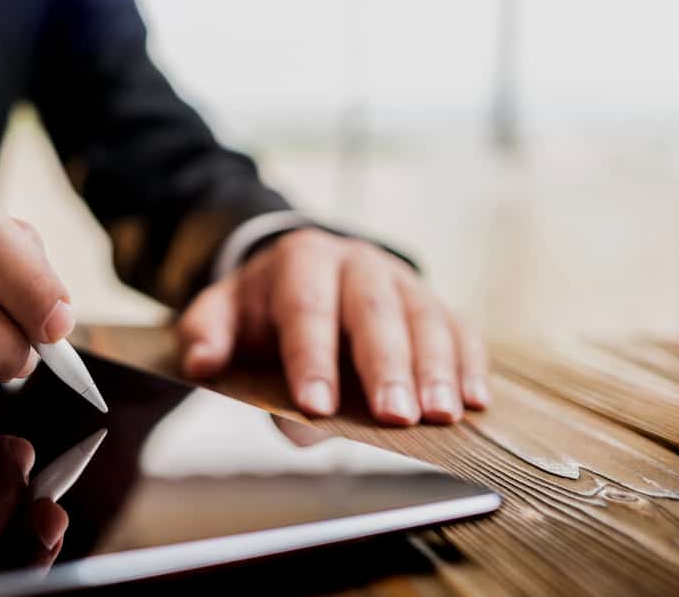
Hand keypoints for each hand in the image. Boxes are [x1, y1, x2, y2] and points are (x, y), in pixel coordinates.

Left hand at [176, 228, 488, 424]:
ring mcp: (401, 279)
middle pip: (375, 312)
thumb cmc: (260, 306)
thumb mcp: (221, 311)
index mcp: (301, 261)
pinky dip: (470, 364)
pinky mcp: (433, 300)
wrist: (301, 269)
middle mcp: (357, 262)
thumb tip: (203, 362)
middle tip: (393, 417)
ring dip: (436, 369)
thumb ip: (208, 336)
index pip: (306, 311)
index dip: (312, 359)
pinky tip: (475, 401)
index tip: (315, 406)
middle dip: (386, 367)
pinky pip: (459, 327)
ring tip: (441, 415)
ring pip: (425, 318)